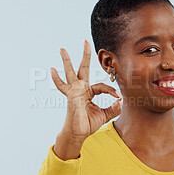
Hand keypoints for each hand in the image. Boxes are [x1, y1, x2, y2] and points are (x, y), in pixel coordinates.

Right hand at [50, 40, 122, 158]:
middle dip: (85, 55)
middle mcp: (81, 89)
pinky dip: (57, 79)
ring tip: (61, 49)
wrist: (78, 134)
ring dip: (67, 60)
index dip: (111, 90)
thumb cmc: (88, 124)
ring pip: (71, 72)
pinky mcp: (70, 96)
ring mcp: (74, 91)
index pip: (102, 86)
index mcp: (89, 92)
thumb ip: (113, 108)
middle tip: (85, 41)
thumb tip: (122, 101)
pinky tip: (51, 69)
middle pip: (83, 68)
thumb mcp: (105, 115)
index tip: (119, 97)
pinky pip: (62, 86)